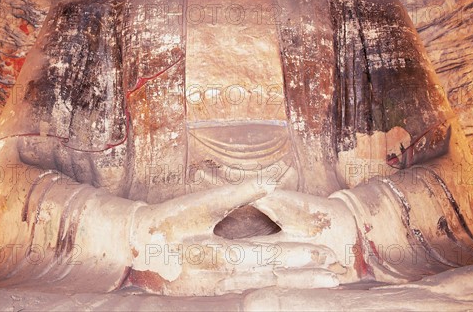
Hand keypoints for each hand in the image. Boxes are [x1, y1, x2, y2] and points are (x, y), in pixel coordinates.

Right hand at [128, 179, 341, 294]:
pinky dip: (272, 289)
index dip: (298, 257)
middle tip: (335, 278)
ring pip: (263, 287)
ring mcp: (217, 289)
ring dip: (292, 286)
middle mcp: (223, 278)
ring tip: (319, 285)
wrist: (137, 246)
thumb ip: (238, 193)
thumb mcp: (200, 204)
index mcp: (220, 256)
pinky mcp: (211, 291)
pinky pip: (249, 290)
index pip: (269, 257)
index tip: (324, 256)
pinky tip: (283, 287)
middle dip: (304, 278)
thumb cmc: (167, 221)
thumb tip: (270, 182)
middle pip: (271, 279)